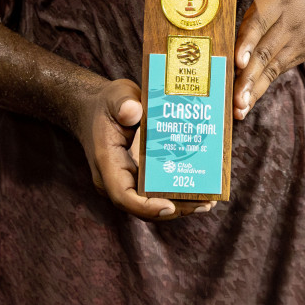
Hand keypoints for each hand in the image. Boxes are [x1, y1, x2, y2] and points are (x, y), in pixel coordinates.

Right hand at [74, 78, 211, 220]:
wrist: (96, 108)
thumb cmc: (107, 103)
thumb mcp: (114, 96)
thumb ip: (122, 103)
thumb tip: (134, 110)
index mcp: (107, 163)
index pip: (123, 196)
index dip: (146, 207)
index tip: (170, 206)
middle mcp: (115, 179)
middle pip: (143, 205)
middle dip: (174, 208)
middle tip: (205, 203)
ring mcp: (126, 180)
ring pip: (152, 202)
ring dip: (180, 204)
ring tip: (209, 200)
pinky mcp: (137, 177)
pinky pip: (156, 191)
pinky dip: (176, 192)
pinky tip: (200, 188)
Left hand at [223, 0, 304, 120]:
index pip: (262, 21)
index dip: (249, 41)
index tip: (238, 59)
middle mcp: (290, 22)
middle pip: (267, 51)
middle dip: (249, 75)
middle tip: (234, 96)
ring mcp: (297, 41)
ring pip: (273, 67)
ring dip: (256, 88)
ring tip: (239, 108)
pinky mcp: (300, 53)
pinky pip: (279, 72)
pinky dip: (263, 88)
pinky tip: (248, 103)